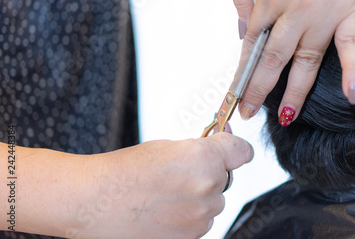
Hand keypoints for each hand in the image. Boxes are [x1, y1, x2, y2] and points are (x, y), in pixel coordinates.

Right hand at [70, 133, 252, 238]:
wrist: (95, 202)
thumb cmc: (125, 171)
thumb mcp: (167, 146)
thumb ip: (201, 147)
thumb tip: (223, 142)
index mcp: (203, 158)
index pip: (243, 151)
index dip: (235, 149)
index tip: (231, 150)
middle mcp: (208, 188)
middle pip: (224, 178)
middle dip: (208, 174)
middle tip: (178, 174)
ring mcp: (201, 217)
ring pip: (213, 202)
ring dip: (198, 198)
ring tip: (165, 195)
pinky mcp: (191, 238)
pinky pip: (200, 223)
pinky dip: (188, 217)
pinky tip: (163, 211)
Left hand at [233, 0, 354, 124]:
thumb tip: (244, 31)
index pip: (252, 45)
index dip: (242, 75)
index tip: (234, 97)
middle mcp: (296, 9)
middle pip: (275, 60)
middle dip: (260, 91)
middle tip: (249, 114)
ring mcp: (326, 12)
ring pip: (308, 61)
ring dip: (296, 92)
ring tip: (286, 117)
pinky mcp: (352, 9)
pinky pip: (351, 46)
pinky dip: (353, 71)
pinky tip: (351, 96)